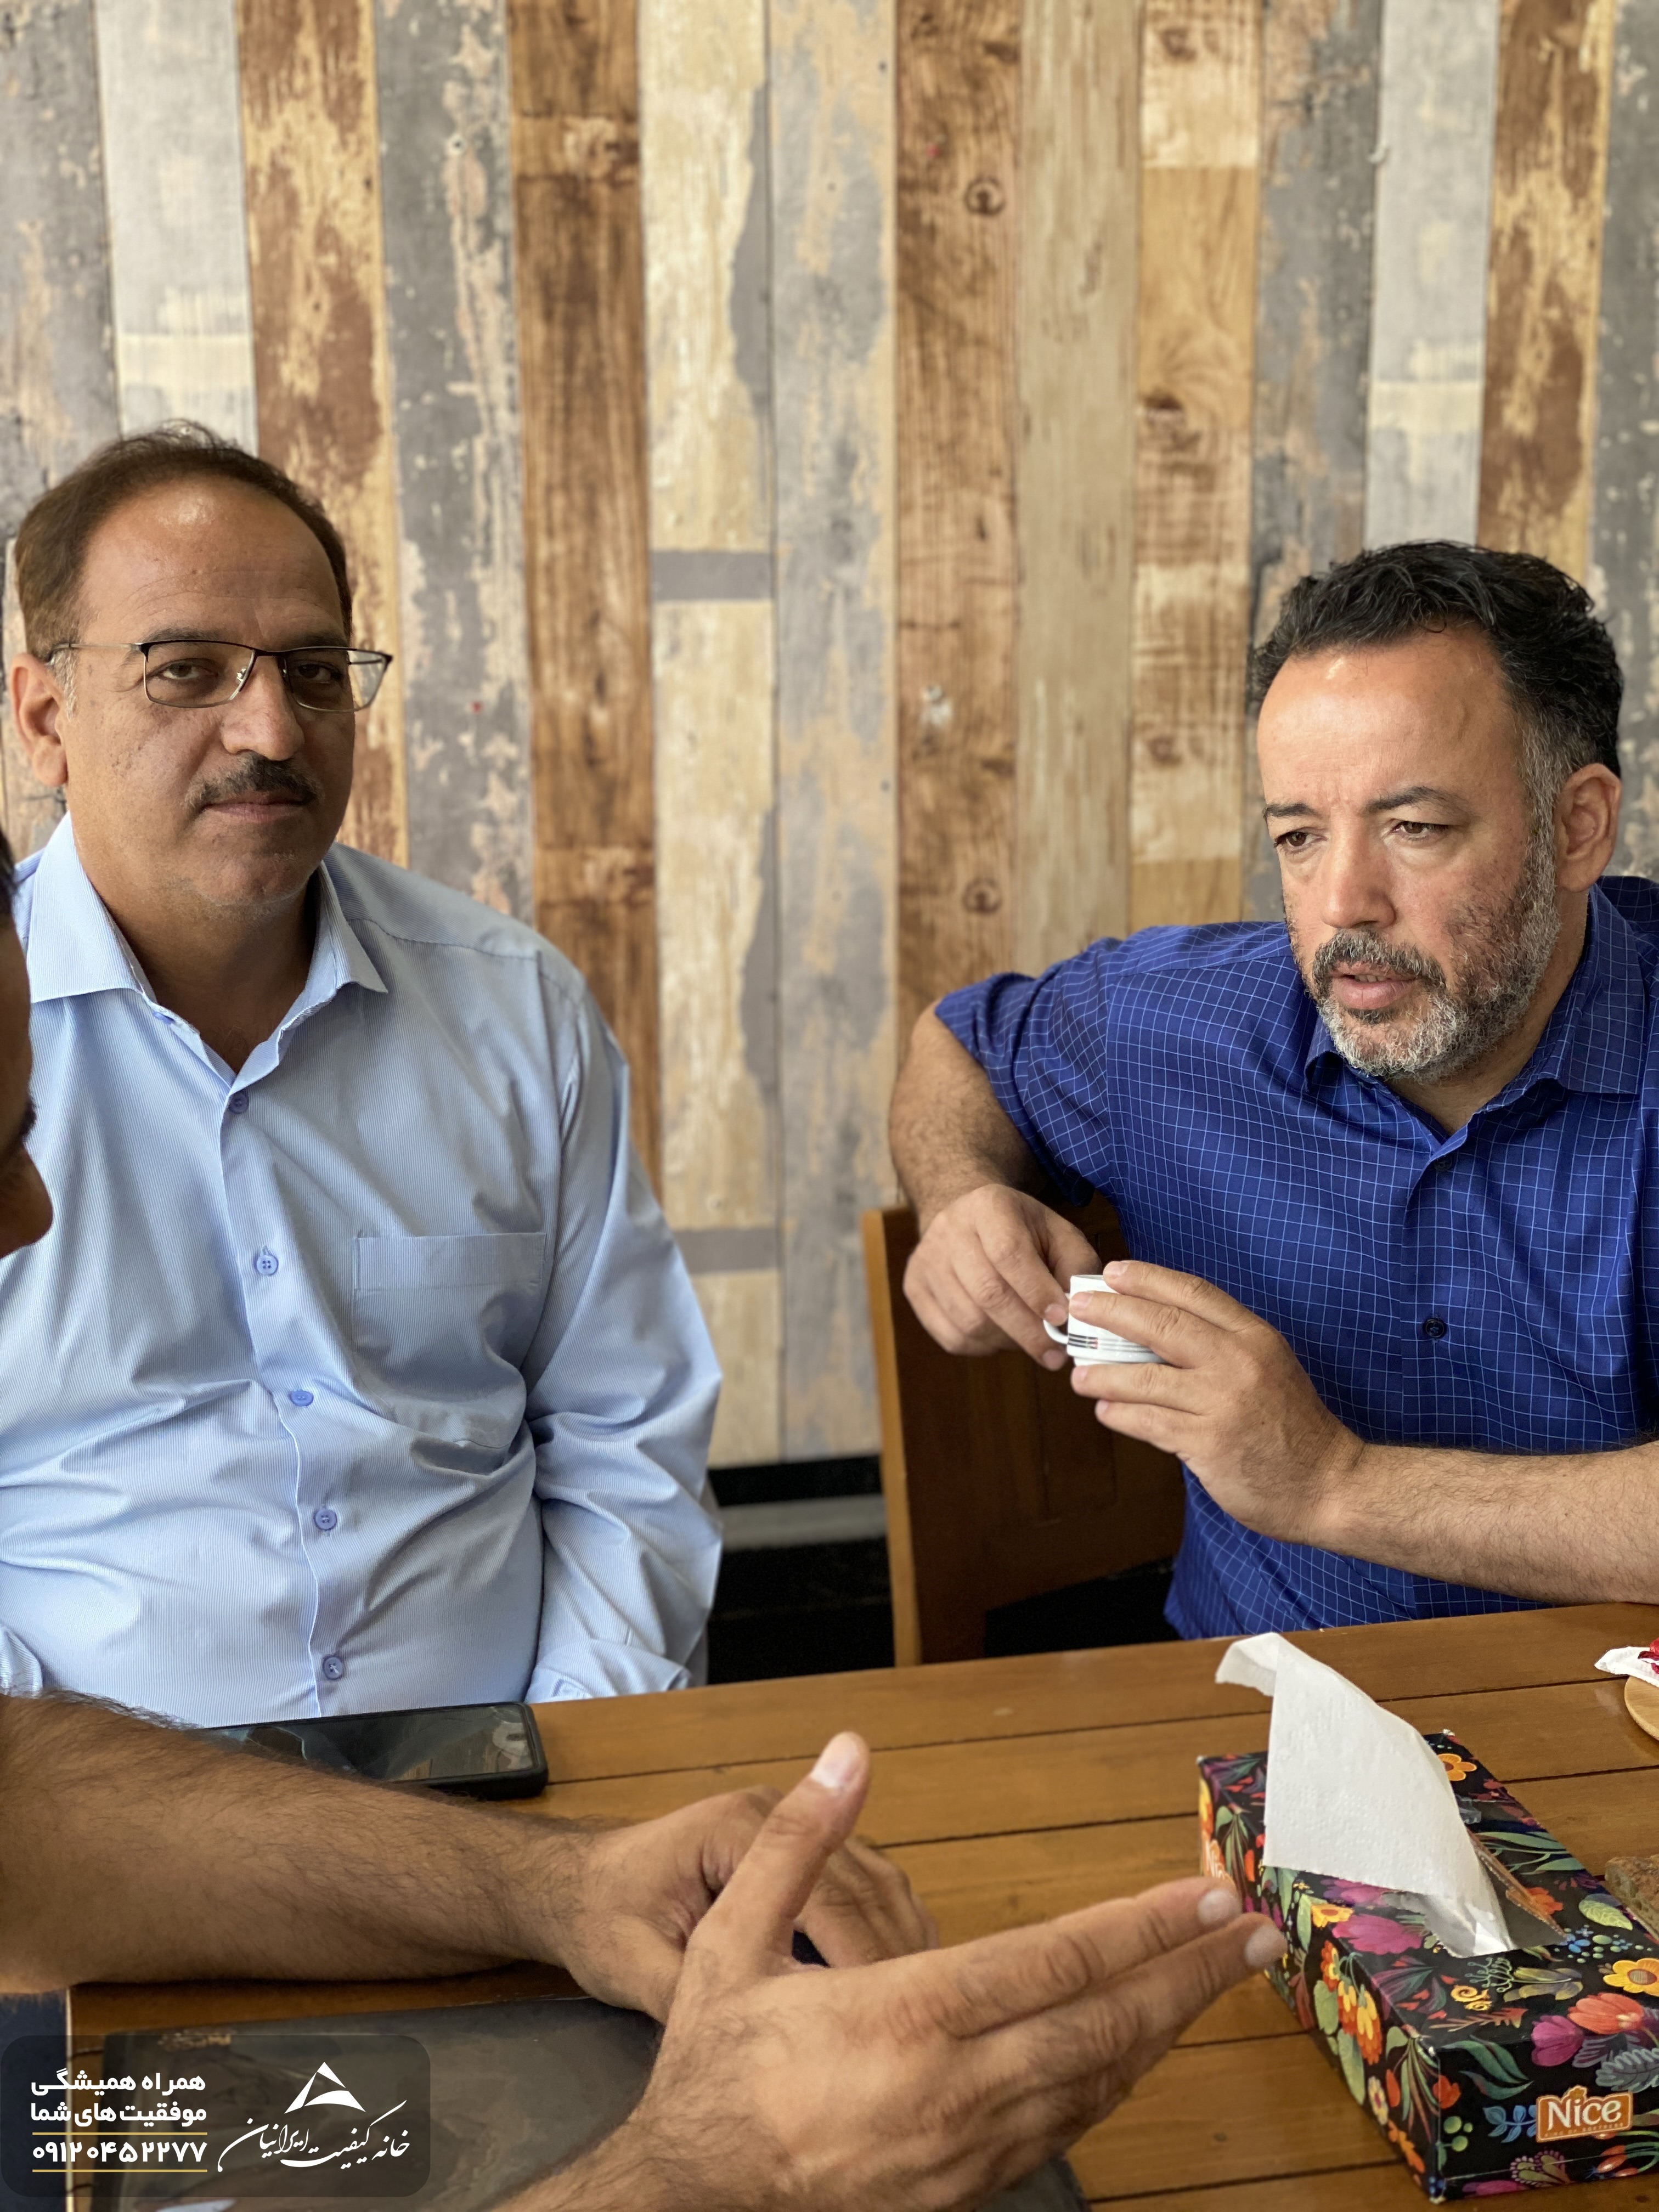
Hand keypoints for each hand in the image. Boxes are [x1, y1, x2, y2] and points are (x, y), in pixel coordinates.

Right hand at [525, 1734, 1282, 2211]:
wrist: (694, 2194)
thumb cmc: (715, 2064)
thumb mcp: (730, 1939)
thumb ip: (796, 1840)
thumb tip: (846, 1751)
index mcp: (907, 2018)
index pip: (1056, 1963)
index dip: (1141, 1927)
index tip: (1204, 1895)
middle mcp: (955, 2088)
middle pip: (1103, 2025)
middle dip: (1187, 1976)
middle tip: (1255, 1935)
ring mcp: (969, 2148)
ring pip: (1096, 2083)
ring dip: (1164, 2027)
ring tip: (1216, 1980)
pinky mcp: (968, 2187)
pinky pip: (1067, 2127)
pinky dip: (1117, 2080)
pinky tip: (1138, 2047)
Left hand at [531, 1782, 936, 2020]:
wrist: (577, 1887)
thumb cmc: (602, 1922)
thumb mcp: (638, 1967)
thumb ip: (700, 1994)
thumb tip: (776, 2038)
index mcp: (737, 1829)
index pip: (827, 1892)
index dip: (864, 1961)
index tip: (889, 2022)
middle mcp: (771, 1813)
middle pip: (863, 1882)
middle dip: (896, 1955)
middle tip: (924, 2025)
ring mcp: (786, 1825)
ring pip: (874, 1879)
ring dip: (901, 1940)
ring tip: (923, 2010)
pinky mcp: (794, 1851)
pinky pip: (860, 1886)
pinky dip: (885, 1931)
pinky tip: (899, 1985)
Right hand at [904, 1185, 1099, 1365]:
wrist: (969, 1217)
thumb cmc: (1023, 1231)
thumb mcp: (1059, 1234)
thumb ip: (1077, 1267)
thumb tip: (1079, 1312)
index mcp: (989, 1206)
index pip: (1009, 1253)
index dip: (1036, 1291)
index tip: (1062, 1319)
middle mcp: (950, 1230)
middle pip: (987, 1293)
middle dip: (1028, 1330)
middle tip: (1056, 1353)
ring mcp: (926, 1260)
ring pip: (969, 1320)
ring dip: (1008, 1341)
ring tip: (1031, 1341)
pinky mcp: (914, 1288)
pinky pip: (951, 1336)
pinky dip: (983, 1347)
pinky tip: (1002, 1336)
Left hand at [1069, 1261, 1362, 1543]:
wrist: (1329, 1485)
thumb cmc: (1291, 1427)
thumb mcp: (1267, 1368)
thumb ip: (1221, 1347)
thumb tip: (1155, 1331)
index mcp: (1254, 1337)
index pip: (1193, 1293)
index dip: (1148, 1279)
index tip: (1113, 1272)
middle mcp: (1239, 1362)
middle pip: (1161, 1324)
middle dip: (1112, 1312)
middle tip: (1079, 1308)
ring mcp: (1223, 1403)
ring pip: (1145, 1378)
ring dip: (1103, 1375)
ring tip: (1079, 1375)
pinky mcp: (1209, 1443)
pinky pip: (1150, 1422)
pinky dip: (1120, 1414)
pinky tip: (1105, 1411)